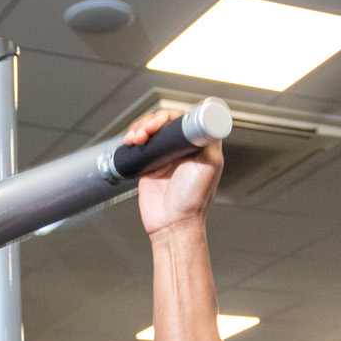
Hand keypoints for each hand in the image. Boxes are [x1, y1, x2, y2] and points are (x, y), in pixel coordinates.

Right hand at [125, 108, 221, 237]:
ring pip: (150, 129)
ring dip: (140, 127)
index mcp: (200, 146)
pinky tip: (131, 141)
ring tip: (136, 138)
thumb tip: (205, 120)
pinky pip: (140, 144)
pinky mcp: (149, 163)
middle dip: (152, 121)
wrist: (171, 224)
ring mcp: (165, 155)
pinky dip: (133, 138)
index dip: (170, 116)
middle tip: (147, 130)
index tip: (160, 123)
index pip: (185, 119)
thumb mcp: (208, 165)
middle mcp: (182, 149)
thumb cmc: (192, 201)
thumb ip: (207, 142)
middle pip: (165, 121)